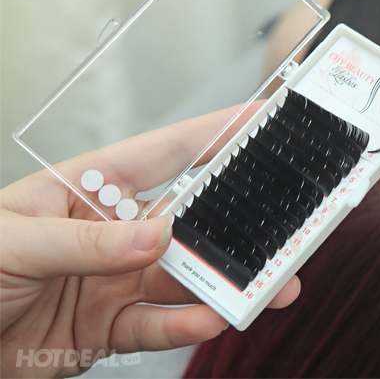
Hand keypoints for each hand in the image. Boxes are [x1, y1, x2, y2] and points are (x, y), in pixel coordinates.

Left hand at [0, 105, 299, 377]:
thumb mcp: (11, 242)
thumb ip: (86, 241)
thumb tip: (154, 238)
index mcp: (88, 190)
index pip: (164, 154)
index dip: (215, 134)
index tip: (261, 121)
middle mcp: (111, 232)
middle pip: (189, 222)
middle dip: (239, 223)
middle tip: (282, 224)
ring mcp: (114, 280)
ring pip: (183, 278)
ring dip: (225, 282)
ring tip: (264, 287)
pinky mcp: (109, 327)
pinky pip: (157, 325)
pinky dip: (186, 324)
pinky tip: (211, 317)